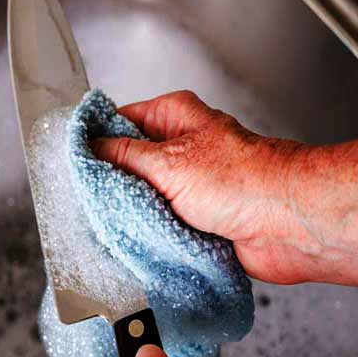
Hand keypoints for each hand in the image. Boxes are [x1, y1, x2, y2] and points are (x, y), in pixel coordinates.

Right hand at [91, 90, 310, 284]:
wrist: (288, 225)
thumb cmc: (245, 181)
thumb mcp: (168, 162)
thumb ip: (123, 156)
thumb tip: (89, 149)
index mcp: (174, 118)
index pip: (120, 120)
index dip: (94, 138)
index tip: (70, 158)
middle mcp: (181, 148)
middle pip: (129, 161)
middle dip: (111, 181)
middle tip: (85, 197)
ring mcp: (189, 184)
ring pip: (144, 196)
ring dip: (131, 210)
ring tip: (109, 221)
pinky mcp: (197, 216)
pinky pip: (161, 222)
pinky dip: (149, 231)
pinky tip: (133, 238)